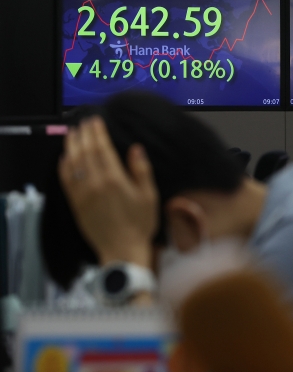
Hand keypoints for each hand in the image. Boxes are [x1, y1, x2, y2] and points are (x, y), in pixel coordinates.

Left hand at [59, 116, 158, 268]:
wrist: (122, 250)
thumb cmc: (140, 224)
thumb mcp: (149, 196)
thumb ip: (141, 170)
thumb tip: (135, 148)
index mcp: (115, 179)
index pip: (102, 148)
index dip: (97, 132)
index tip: (95, 121)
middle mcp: (95, 183)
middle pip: (85, 152)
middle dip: (83, 135)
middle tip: (83, 123)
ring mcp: (83, 193)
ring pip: (72, 163)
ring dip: (71, 146)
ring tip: (72, 134)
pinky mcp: (76, 204)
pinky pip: (66, 180)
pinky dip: (64, 166)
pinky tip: (65, 158)